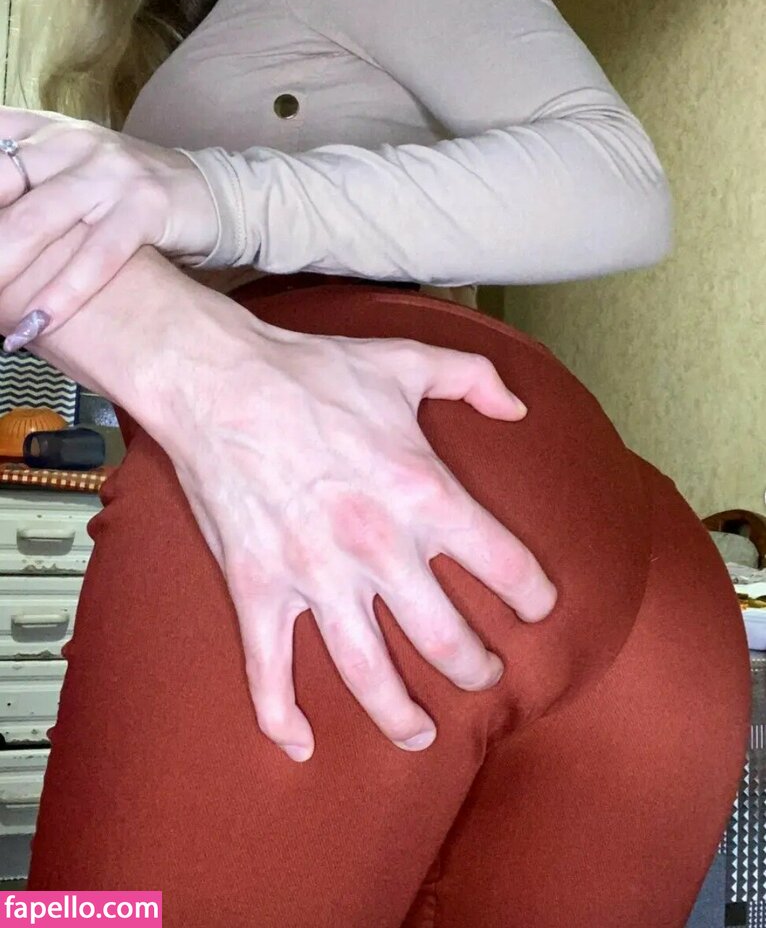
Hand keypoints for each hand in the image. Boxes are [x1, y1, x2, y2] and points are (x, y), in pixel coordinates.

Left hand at [0, 107, 217, 346]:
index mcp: (49, 132)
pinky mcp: (145, 206)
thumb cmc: (131, 195)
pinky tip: (37, 323)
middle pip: (1, 183)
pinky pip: (96, 256)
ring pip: (37, 220)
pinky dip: (63, 294)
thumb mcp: (76, 172)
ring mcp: (110, 173)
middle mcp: (74, 143)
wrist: (212, 194)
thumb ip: (29, 185)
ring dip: (3, 268)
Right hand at [150, 300, 556, 761]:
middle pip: (445, 639)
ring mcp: (313, 575)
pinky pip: (268, 669)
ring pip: (368, 673)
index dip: (534, 595)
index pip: (504, 564)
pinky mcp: (258, 587)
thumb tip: (519, 408)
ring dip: (401, 715)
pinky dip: (281, 715)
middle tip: (487, 677)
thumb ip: (475, 378)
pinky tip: (301, 746)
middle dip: (477, 669)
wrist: (219, 381)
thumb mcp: (407, 360)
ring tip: (422, 734)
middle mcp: (376, 546)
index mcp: (422, 492)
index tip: (540, 609)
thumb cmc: (313, 371)